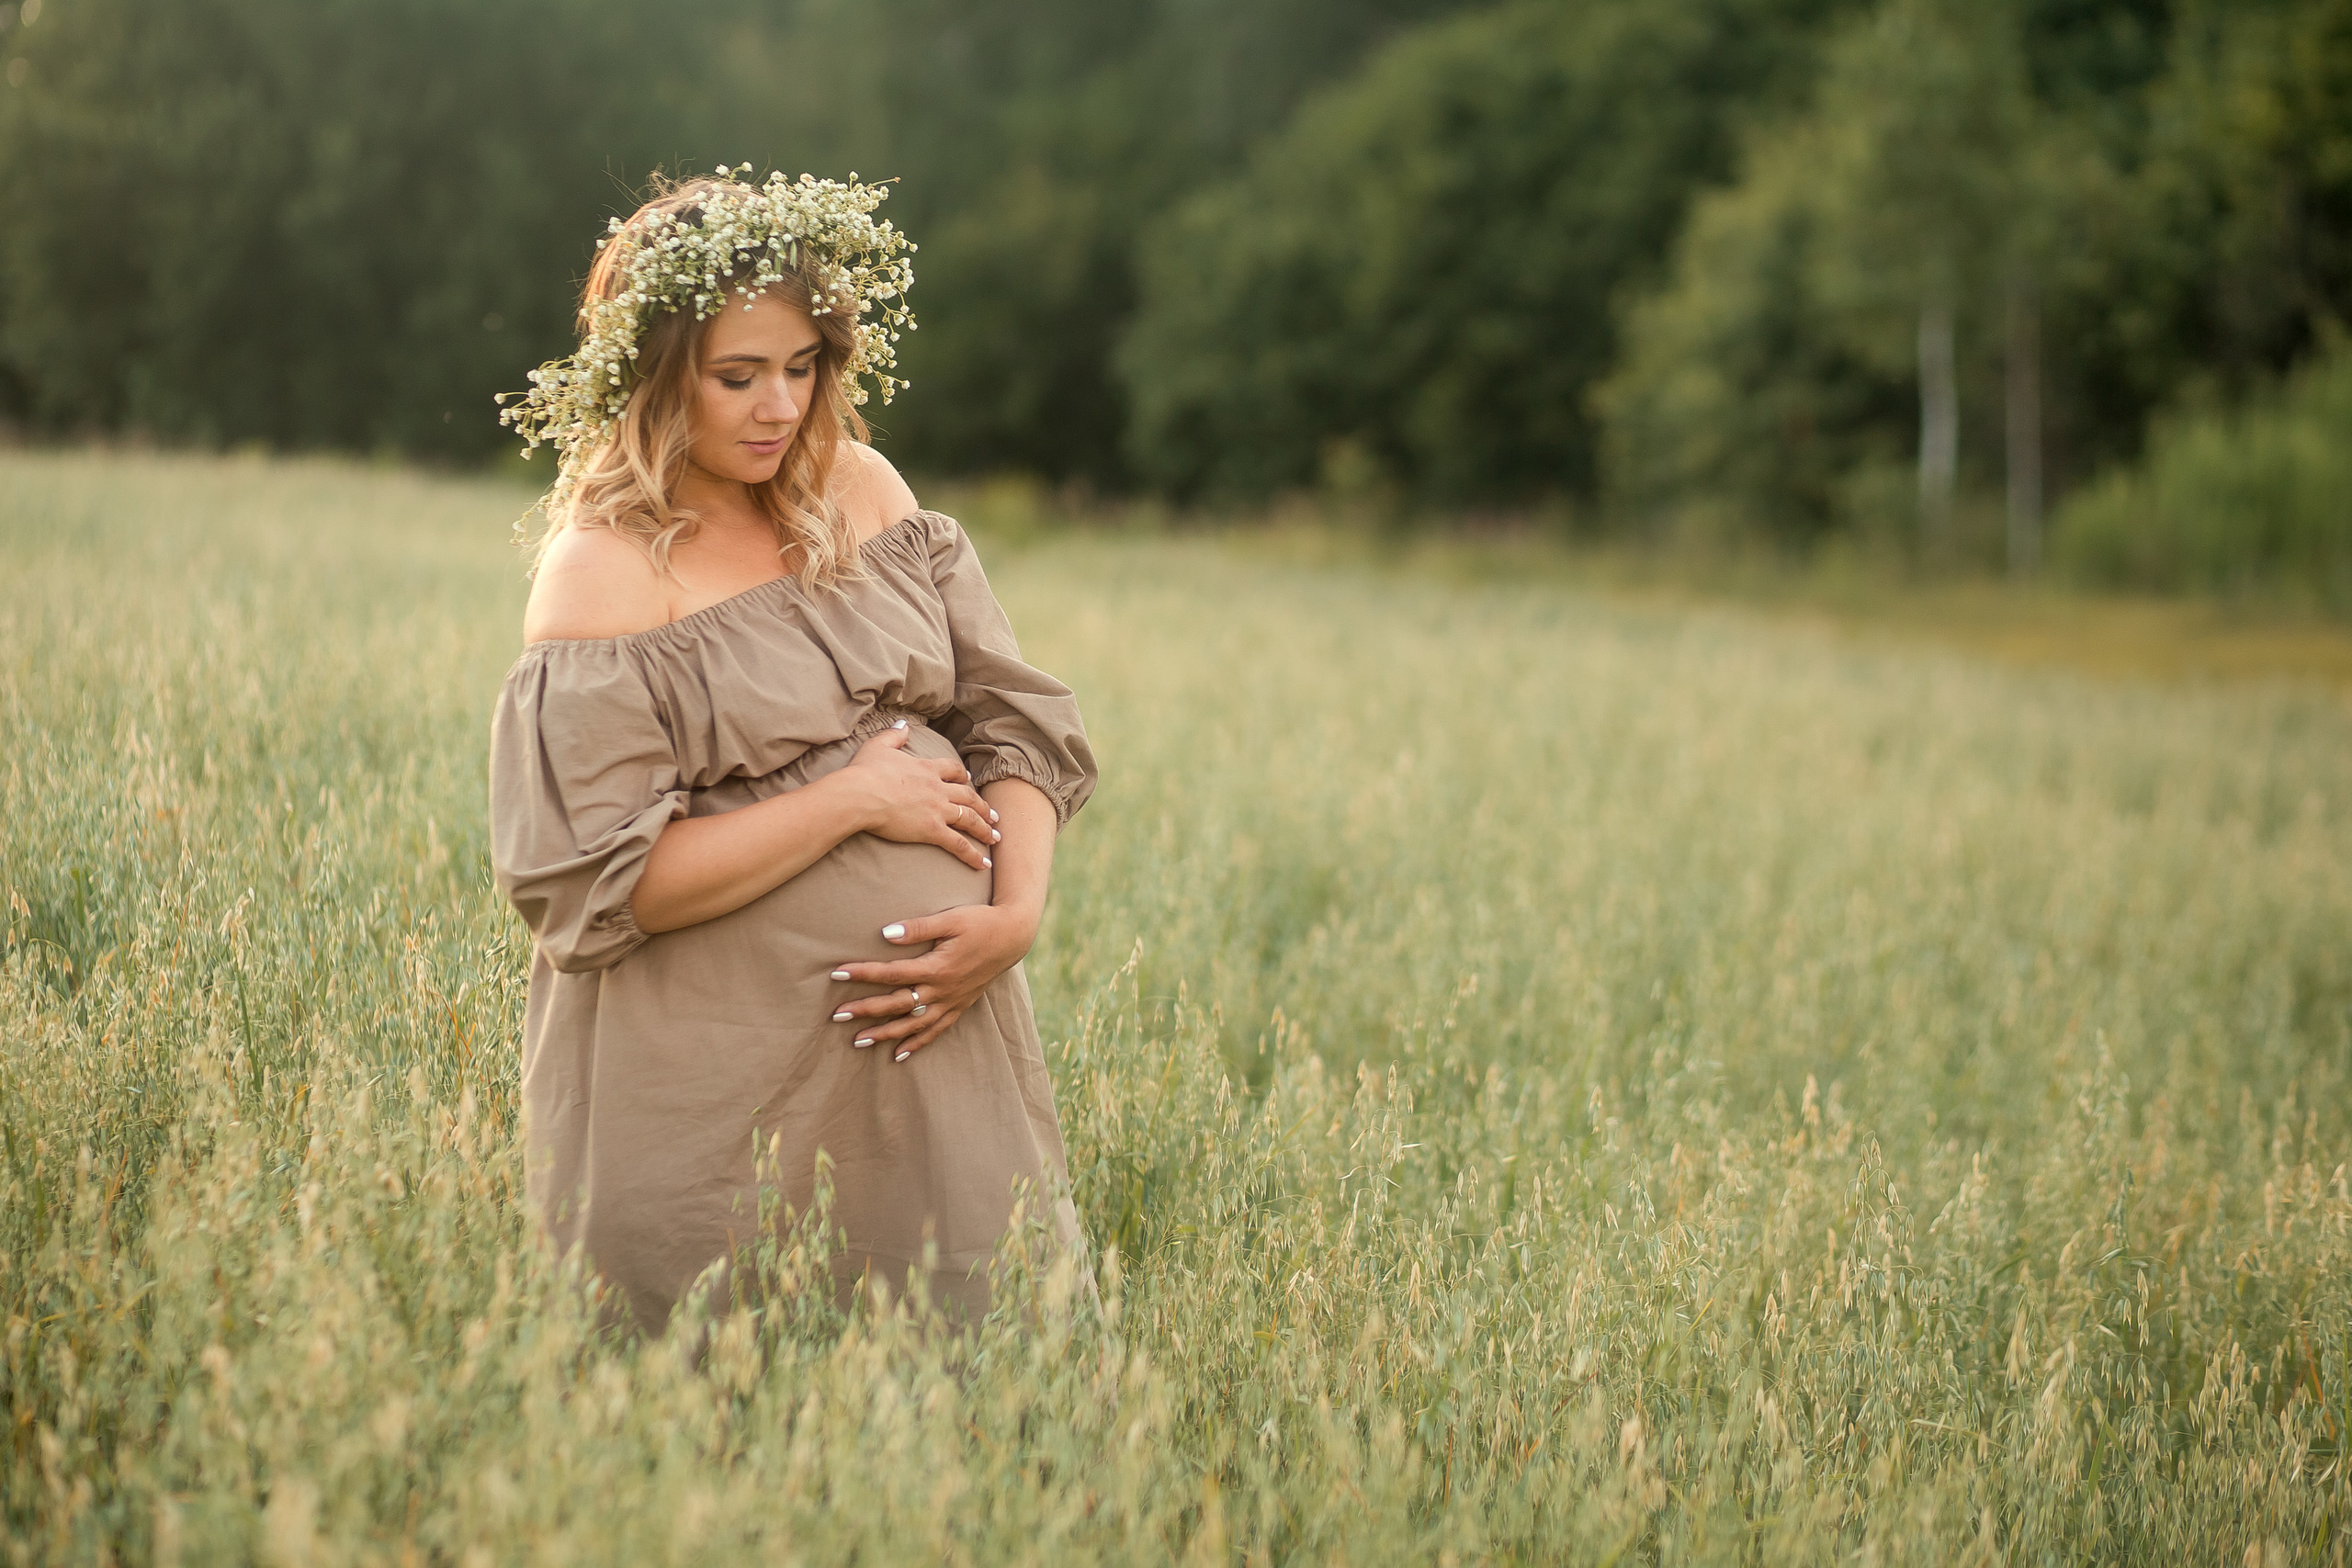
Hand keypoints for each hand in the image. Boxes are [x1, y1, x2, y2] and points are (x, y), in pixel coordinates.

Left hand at [825, 904, 1038, 1060]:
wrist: (1014, 937)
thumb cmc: (981, 922)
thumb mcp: (951, 919)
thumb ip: (918, 928)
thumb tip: (886, 934)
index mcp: (937, 967)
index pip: (892, 974)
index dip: (863, 974)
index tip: (837, 974)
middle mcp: (942, 990)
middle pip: (897, 1004)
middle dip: (865, 1010)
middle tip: (836, 1015)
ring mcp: (951, 1002)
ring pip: (913, 1024)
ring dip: (885, 1034)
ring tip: (857, 1042)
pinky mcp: (960, 1006)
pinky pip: (936, 1031)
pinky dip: (917, 1044)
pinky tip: (898, 1055)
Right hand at [834, 723, 1000, 870]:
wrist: (861, 793)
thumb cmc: (865, 772)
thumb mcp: (878, 746)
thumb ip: (893, 735)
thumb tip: (903, 725)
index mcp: (926, 768)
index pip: (953, 770)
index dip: (964, 776)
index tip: (971, 781)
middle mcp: (937, 788)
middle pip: (968, 796)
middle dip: (983, 806)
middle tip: (994, 815)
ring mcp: (937, 809)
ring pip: (970, 819)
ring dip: (985, 828)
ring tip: (995, 837)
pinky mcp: (932, 829)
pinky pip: (959, 844)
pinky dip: (973, 855)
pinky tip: (983, 864)